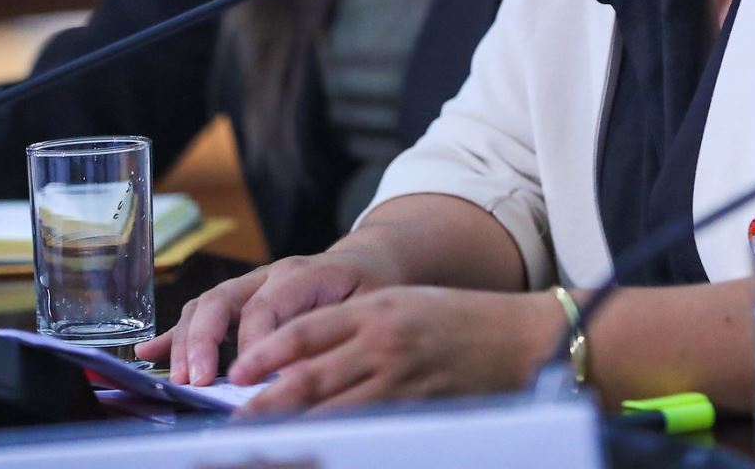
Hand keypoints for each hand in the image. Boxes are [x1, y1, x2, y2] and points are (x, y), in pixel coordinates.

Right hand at [138, 247, 397, 386]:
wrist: (370, 261)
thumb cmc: (370, 287)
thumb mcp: (367, 308)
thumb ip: (334, 334)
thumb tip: (299, 374)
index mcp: (303, 273)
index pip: (267, 306)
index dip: (252, 343)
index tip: (244, 379)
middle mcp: (269, 275)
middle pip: (224, 300)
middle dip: (205, 341)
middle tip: (198, 380)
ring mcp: (249, 285)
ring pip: (206, 304)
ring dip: (187, 341)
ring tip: (180, 378)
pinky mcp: (238, 299)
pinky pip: (200, 312)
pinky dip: (173, 334)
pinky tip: (149, 353)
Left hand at [227, 286, 559, 413]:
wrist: (522, 338)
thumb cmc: (460, 320)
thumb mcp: (403, 304)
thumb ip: (354, 326)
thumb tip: (298, 360)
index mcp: (375, 308)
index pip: (306, 331)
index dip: (266, 354)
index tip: (238, 374)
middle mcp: (383, 342)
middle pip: (310, 376)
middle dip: (266, 404)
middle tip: (232, 422)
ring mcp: (401, 379)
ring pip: (333, 410)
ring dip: (293, 429)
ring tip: (260, 444)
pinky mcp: (419, 409)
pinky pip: (368, 429)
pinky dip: (338, 440)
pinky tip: (318, 449)